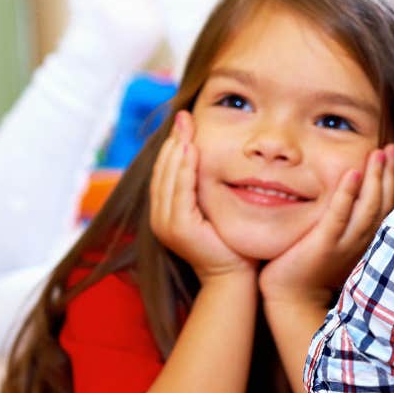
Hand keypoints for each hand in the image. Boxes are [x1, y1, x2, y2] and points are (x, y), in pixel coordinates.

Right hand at [150, 111, 254, 280]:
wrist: (233, 277)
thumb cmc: (230, 244)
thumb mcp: (214, 210)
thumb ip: (205, 189)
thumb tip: (212, 159)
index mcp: (165, 212)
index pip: (165, 171)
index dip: (173, 145)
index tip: (185, 120)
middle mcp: (159, 217)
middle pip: (162, 169)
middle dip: (174, 140)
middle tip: (184, 115)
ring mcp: (166, 223)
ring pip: (168, 177)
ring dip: (177, 149)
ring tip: (187, 126)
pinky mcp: (178, 228)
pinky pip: (179, 191)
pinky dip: (184, 169)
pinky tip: (192, 150)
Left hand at [259, 144, 393, 305]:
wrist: (292, 297)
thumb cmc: (309, 268)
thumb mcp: (335, 243)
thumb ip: (347, 222)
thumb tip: (354, 198)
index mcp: (366, 240)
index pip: (386, 205)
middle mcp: (362, 241)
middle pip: (383, 202)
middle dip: (389, 173)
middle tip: (393, 148)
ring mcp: (345, 243)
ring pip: (368, 206)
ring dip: (375, 178)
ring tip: (379, 154)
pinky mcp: (325, 243)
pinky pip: (339, 215)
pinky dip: (347, 194)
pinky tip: (352, 173)